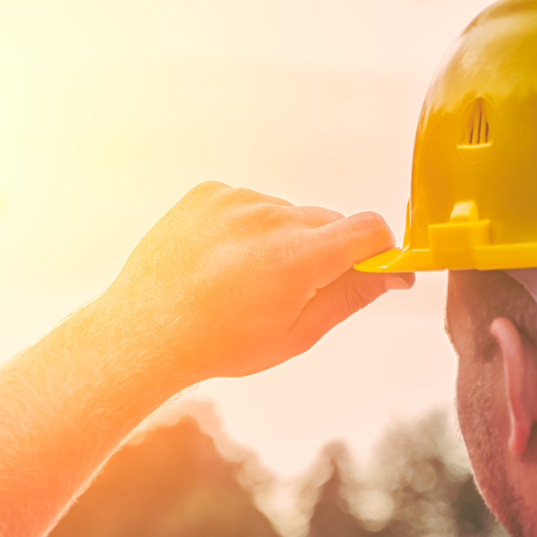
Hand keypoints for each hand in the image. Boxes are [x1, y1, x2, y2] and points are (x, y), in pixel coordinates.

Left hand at [90, 182, 410, 383]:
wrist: (145, 332)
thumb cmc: (217, 343)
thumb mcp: (295, 334)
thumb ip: (349, 297)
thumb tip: (390, 274)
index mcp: (299, 257)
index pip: (369, 228)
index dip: (379, 249)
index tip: (373, 267)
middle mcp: (270, 218)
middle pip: (327, 222)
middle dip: (325, 251)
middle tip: (291, 291)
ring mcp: (236, 200)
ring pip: (285, 213)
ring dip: (280, 239)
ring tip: (242, 281)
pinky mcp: (209, 193)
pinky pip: (247, 203)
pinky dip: (244, 228)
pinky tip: (220, 263)